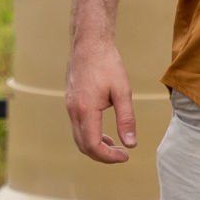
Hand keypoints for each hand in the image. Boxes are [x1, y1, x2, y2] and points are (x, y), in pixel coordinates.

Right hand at [66, 37, 134, 162]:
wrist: (89, 43)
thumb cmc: (107, 63)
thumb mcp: (122, 91)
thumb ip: (126, 119)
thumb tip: (131, 143)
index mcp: (86, 110)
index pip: (93, 145)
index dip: (109, 156)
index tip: (126, 155)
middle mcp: (73, 110)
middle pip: (83, 145)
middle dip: (102, 155)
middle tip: (121, 154)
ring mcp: (69, 105)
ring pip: (78, 137)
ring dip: (95, 145)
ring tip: (114, 144)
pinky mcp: (70, 101)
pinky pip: (77, 126)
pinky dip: (89, 135)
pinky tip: (103, 130)